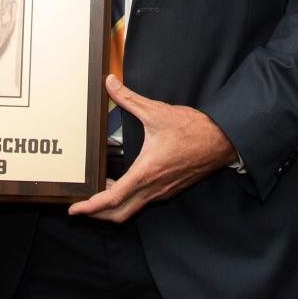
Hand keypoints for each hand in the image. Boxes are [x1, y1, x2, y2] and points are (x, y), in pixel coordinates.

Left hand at [68, 75, 236, 222]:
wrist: (223, 140)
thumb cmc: (193, 129)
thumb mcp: (156, 111)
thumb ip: (129, 99)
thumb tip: (110, 83)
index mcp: (146, 172)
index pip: (113, 199)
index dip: (91, 207)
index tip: (74, 209)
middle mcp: (153, 188)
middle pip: (119, 214)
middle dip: (97, 215)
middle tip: (79, 208)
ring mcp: (162, 191)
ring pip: (132, 209)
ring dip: (112, 207)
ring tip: (95, 195)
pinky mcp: (169, 189)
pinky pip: (142, 202)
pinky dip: (126, 200)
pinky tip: (119, 184)